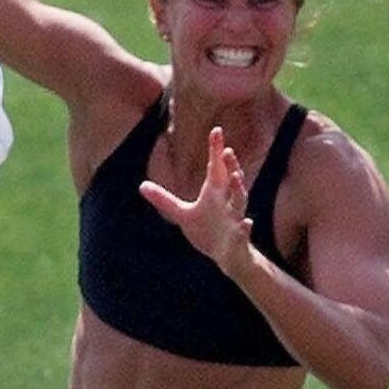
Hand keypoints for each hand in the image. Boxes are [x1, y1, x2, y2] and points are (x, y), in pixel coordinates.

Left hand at [140, 127, 253, 276]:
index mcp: (215, 194)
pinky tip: (247, 224)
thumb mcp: (183, 215)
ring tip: (236, 176)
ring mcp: (235, 219)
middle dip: (230, 166)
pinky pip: (243, 233)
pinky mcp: (238, 239)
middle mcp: (228, 203)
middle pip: (231, 181)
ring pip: (240, 202)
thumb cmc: (208, 231)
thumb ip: (164, 200)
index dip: (216, 150)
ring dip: (239, 189)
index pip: (217, 168)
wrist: (228, 257)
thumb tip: (141, 185)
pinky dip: (244, 228)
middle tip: (227, 150)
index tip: (216, 130)